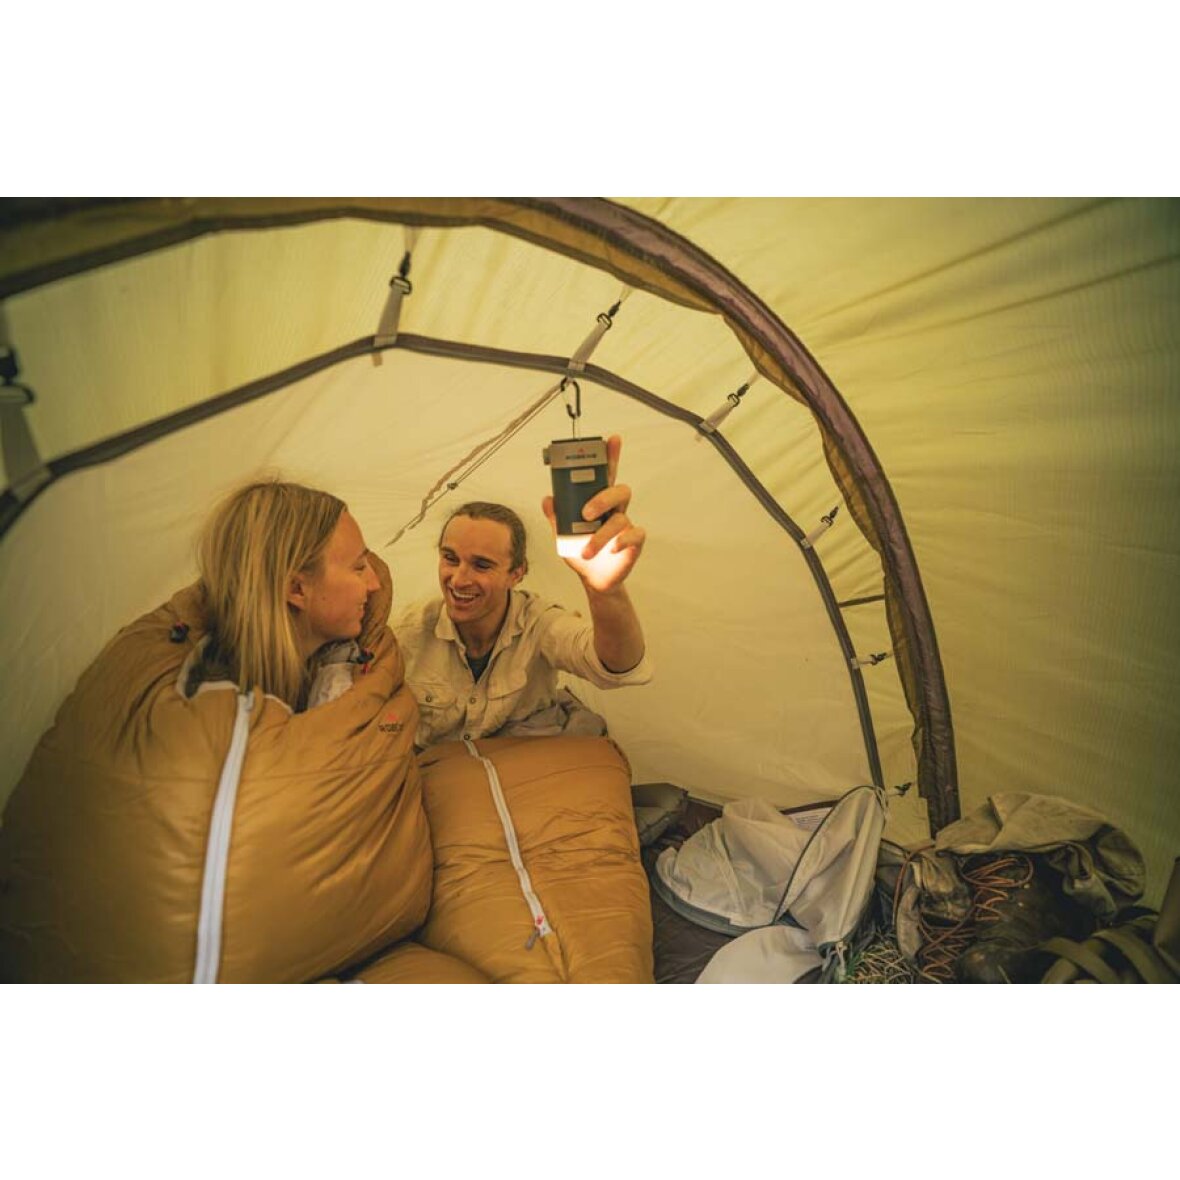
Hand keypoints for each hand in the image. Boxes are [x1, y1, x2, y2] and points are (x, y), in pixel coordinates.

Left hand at [542, 434, 646, 593]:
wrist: (593, 580)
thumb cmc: (580, 553)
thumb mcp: (562, 535)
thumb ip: (556, 517)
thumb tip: (548, 499)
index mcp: (598, 502)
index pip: (606, 475)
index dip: (611, 456)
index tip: (612, 440)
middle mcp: (615, 510)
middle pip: (619, 490)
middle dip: (603, 498)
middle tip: (586, 513)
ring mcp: (625, 526)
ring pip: (620, 519)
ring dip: (600, 535)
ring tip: (586, 550)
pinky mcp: (633, 543)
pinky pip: (635, 535)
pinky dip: (622, 541)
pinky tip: (612, 549)